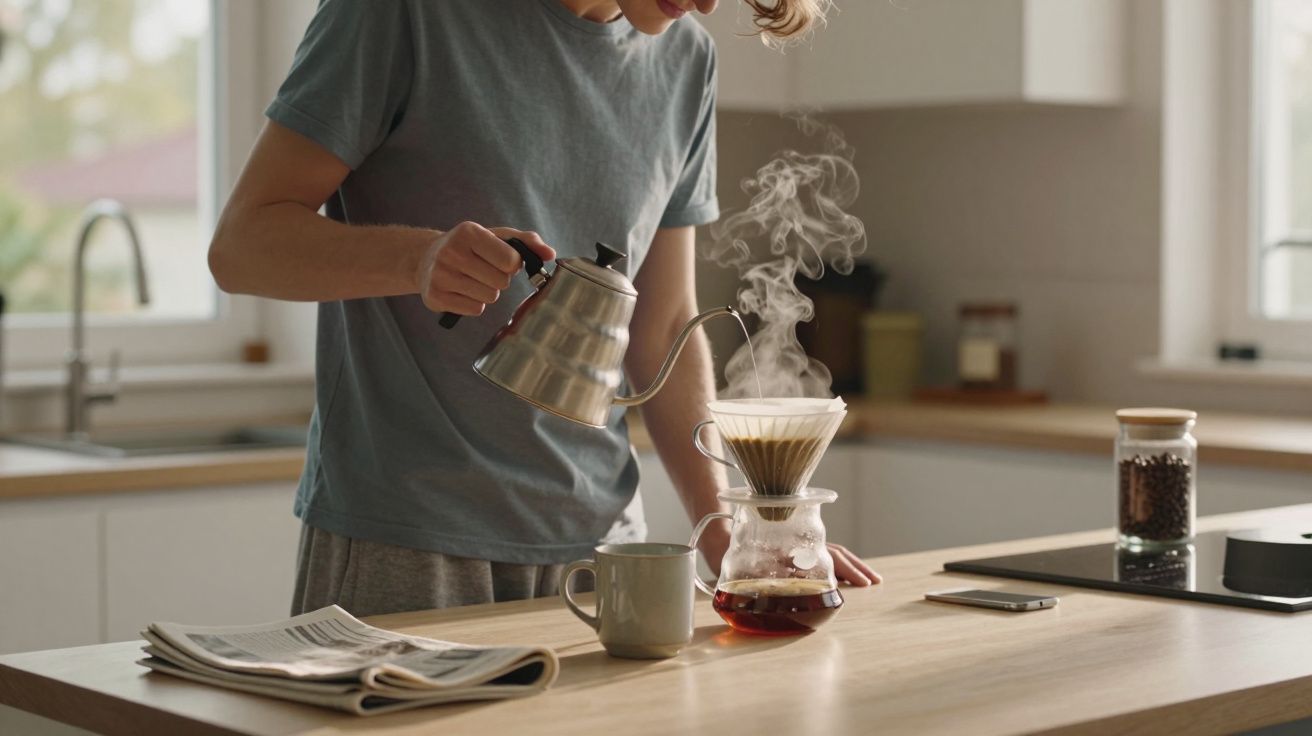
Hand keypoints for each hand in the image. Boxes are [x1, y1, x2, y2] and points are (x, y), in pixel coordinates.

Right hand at [417, 222, 554, 314]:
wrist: (426, 258)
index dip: (512, 264)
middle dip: (499, 279)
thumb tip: (550, 254)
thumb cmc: (470, 247)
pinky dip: (474, 303)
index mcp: (469, 232)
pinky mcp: (435, 297)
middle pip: (501, 282)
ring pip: (489, 298)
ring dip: (488, 291)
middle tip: (484, 270)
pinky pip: (475, 310)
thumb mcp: (496, 236)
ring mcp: (441, 276)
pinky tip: (463, 291)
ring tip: (473, 280)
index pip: (511, 260)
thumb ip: (527, 241)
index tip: (501, 259)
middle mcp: (451, 252)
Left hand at [696, 520, 881, 586]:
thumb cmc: (730, 554)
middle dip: (857, 568)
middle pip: (836, 553)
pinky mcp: (797, 552)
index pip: (828, 556)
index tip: (862, 583)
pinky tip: (847, 577)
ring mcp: (800, 547)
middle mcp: (800, 545)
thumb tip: (783, 590)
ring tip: (870, 580)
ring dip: (852, 565)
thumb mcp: (746, 568)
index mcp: (793, 548)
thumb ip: (761, 580)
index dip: (846, 569)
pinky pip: (823, 554)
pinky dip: (839, 564)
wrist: (718, 538)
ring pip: (833, 552)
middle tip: (875, 583)